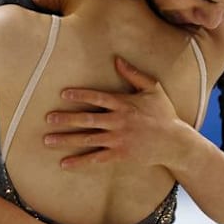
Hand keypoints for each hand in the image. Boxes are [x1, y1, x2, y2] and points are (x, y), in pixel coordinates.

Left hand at [44, 57, 184, 168]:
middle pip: (88, 119)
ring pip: (87, 139)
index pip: (98, 98)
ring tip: (48, 139)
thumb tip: (117, 59)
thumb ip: (134, 74)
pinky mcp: (120, 155)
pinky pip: (96, 159)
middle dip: (66, 119)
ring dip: (66, 139)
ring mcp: (118, 140)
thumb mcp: (153, 89)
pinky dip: (79, 162)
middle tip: (48, 118)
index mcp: (124, 104)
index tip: (64, 94)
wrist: (175, 143)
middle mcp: (119, 122)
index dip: (81, 95)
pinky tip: (64, 163)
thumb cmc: (164, 114)